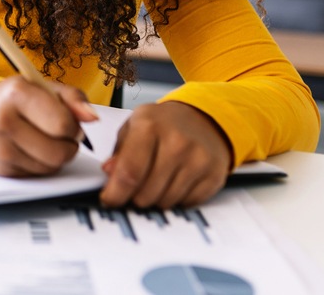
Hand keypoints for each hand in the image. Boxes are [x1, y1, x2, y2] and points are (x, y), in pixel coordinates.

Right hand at [0, 76, 97, 176]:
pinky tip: (32, 150)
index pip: (62, 124)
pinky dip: (41, 165)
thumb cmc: (16, 100)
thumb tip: (91, 117)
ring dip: (56, 157)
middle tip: (61, 135)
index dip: (74, 127)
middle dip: (68, 146)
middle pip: (59, 152)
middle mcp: (3, 121)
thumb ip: (73, 98)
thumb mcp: (44, 87)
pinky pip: (37, 175)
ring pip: (50, 167)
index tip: (69, 122)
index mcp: (16, 94)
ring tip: (46, 140)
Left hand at [100, 101, 231, 208]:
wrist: (204, 119)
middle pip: (145, 194)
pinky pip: (186, 204)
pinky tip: (176, 182)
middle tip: (135, 188)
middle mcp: (176, 142)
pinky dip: (177, 200)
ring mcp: (198, 159)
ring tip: (157, 181)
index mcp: (149, 125)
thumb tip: (109, 173)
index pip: (129, 173)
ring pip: (165, 203)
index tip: (110, 200)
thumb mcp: (134, 127)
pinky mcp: (213, 175)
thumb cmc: (163, 125)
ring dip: (155, 200)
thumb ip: (118, 152)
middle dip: (134, 198)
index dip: (115, 194)